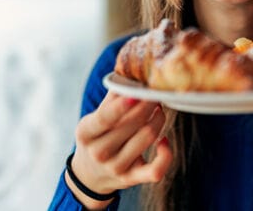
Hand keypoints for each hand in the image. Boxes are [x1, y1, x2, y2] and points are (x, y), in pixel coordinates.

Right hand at [66, 92, 172, 207]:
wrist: (90, 175)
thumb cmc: (97, 137)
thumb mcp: (95, 118)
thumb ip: (112, 97)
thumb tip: (131, 73)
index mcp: (86, 133)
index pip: (104, 118)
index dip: (122, 105)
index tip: (138, 93)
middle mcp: (99, 152)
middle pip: (133, 124)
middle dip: (149, 105)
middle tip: (155, 94)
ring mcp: (116, 167)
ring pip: (148, 138)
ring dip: (159, 119)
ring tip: (159, 110)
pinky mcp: (131, 179)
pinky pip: (155, 170)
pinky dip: (166, 154)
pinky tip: (164, 141)